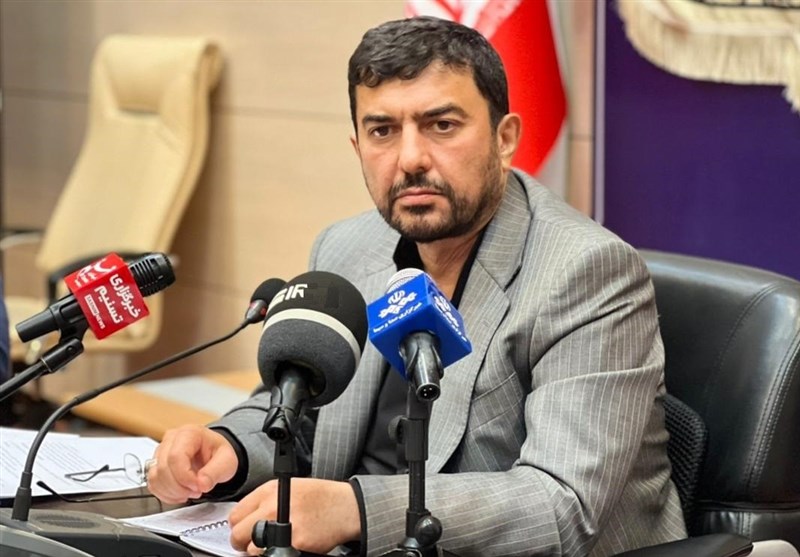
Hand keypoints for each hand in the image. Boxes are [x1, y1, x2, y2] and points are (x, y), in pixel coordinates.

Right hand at [146, 424, 238, 503]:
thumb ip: (216, 472)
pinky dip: (165, 494)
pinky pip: (152, 484)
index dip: (185, 477)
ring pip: (155, 477)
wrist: (213, 454)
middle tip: (197, 491)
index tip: (198, 486)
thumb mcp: (227, 461)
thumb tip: (202, 484)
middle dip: (179, 487)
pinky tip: (180, 494)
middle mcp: (171, 439)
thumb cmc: (218, 453)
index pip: (176, 456)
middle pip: (162, 468)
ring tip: (190, 492)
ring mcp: (161, 451)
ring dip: (172, 492)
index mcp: (189, 433)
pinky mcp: (156, 464)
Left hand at [229, 478, 360, 554]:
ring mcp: (280, 525)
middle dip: (242, 542)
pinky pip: (270, 555)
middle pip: (238, 533)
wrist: (345, 506)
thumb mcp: (289, 488)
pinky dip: (275, 553)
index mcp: (269, 491)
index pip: (235, 514)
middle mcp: (271, 506)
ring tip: (272, 545)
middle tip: (252, 544)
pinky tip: (288, 545)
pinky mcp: (292, 542)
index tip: (244, 530)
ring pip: (251, 549)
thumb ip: (265, 501)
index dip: (239, 526)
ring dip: (258, 551)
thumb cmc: (320, 498)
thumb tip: (247, 520)